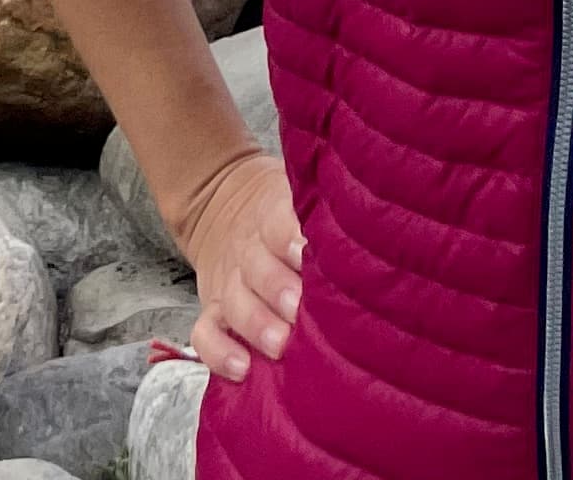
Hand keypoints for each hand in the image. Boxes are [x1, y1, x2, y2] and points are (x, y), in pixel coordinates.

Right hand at [174, 149, 304, 382]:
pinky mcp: (214, 315)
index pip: (275, 220)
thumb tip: (366, 229)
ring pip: (232, 301)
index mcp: (271, 219)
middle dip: (276, 287)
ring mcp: (228, 284)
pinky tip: (242, 368)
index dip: (288, 235)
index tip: (305, 251)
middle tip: (297, 308)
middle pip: (254, 264)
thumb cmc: (287, 224)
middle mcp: (248, 252)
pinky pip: (205, 334)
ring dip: (255, 323)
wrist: (225, 211)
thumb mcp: (302, 204)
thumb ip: (325, 218)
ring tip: (279, 345)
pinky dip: (219, 352)